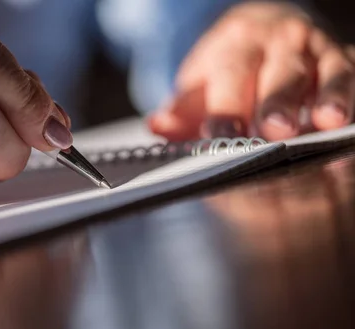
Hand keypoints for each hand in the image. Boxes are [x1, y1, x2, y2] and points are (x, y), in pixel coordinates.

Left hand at [148, 2, 354, 140]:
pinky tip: (350, 123)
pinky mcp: (345, 60)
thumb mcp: (201, 80)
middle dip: (277, 102)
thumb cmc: (230, 65)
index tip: (219, 135)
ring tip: (329, 122)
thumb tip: (157, 126)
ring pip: (327, 72)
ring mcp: (317, 51)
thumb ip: (183, 108)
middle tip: (274, 130)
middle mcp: (281, 42)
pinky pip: (354, 76)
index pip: (231, 75)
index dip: (226, 107)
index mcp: (238, 44)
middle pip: (280, 73)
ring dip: (330, 97)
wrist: (265, 29)